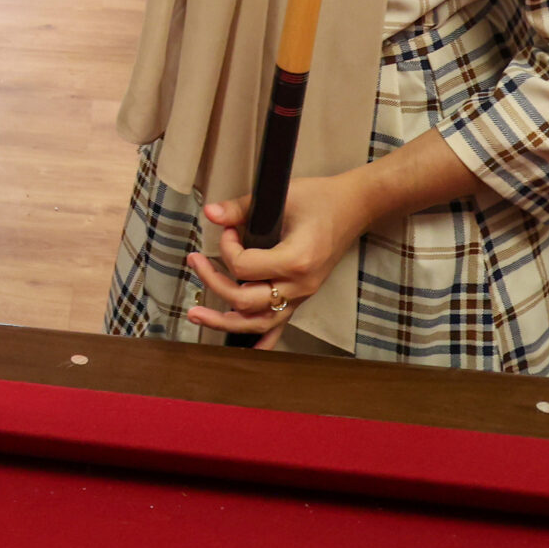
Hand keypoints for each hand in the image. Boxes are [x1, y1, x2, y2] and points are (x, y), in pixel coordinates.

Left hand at [184, 173, 375, 346]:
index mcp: (295, 261)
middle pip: (244, 301)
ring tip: (197, 314)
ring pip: (258, 323)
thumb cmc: (320, 200)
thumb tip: (210, 212)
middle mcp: (299, 285)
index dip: (226, 247)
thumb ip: (242, 208)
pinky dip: (261, 340)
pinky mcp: (302, 297)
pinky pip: (280, 326)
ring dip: (224, 321)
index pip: (243, 267)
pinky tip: (246, 349)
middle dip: (212, 282)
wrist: (353, 208)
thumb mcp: (280, 198)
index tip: (228, 229)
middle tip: (195, 261)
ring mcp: (302, 295)